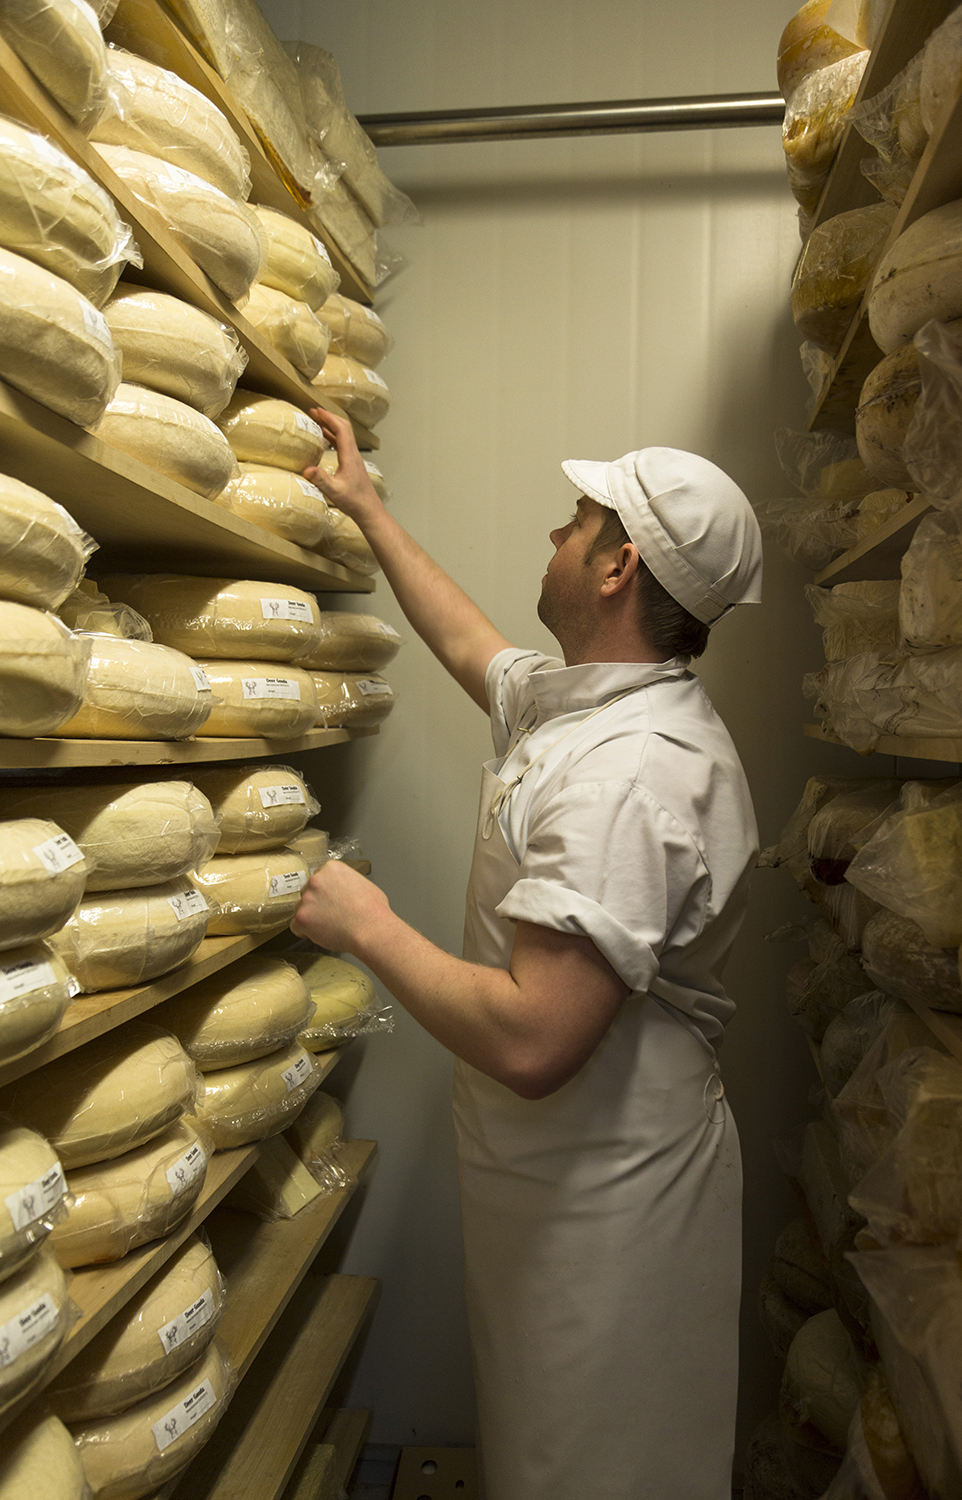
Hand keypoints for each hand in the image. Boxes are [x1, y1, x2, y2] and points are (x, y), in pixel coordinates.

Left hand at [290, 859, 390, 954]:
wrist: (371, 929)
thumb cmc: (373, 910)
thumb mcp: (362, 883)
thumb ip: (345, 883)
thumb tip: (341, 890)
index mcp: (330, 868)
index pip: (318, 878)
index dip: (325, 892)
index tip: (331, 901)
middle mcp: (316, 880)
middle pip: (307, 892)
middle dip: (316, 903)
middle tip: (331, 914)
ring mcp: (307, 898)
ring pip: (300, 909)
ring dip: (310, 918)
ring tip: (329, 926)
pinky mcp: (302, 917)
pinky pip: (296, 927)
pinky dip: (306, 932)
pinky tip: (322, 933)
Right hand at [304, 407, 382, 522]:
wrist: (369, 510)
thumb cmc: (354, 501)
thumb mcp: (334, 491)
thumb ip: (321, 480)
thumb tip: (306, 469)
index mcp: (349, 456)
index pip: (341, 429)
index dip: (329, 417)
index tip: (316, 410)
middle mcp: (353, 454)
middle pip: (344, 428)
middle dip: (329, 417)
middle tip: (314, 412)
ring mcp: (354, 459)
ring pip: (344, 436)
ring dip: (331, 426)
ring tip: (317, 421)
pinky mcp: (353, 465)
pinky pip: (343, 445)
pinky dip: (333, 438)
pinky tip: (325, 440)